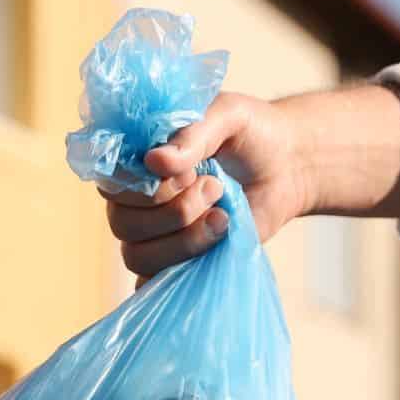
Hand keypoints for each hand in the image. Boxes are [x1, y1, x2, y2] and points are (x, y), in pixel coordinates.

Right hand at [102, 93, 313, 279]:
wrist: (287, 167)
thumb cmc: (251, 134)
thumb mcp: (227, 116)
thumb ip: (193, 134)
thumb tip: (154, 161)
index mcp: (136, 162)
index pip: (111, 185)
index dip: (146, 186)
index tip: (188, 172)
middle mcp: (135, 202)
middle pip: (123, 224)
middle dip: (174, 210)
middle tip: (215, 187)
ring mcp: (153, 236)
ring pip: (137, 256)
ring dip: (184, 240)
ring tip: (223, 217)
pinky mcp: (176, 263)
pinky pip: (153, 283)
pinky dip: (181, 269)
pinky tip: (216, 244)